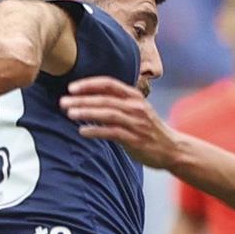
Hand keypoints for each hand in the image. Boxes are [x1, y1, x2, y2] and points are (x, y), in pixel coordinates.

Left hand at [63, 77, 179, 168]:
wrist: (172, 149)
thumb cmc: (149, 130)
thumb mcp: (136, 110)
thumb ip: (117, 103)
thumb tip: (88, 100)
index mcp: (134, 96)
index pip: (108, 84)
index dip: (89, 84)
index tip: (71, 88)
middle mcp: (135, 107)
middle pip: (104, 99)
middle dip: (82, 100)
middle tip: (63, 102)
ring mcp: (136, 123)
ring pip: (107, 114)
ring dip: (87, 113)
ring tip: (70, 114)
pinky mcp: (135, 139)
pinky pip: (112, 133)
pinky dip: (96, 131)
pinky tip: (83, 131)